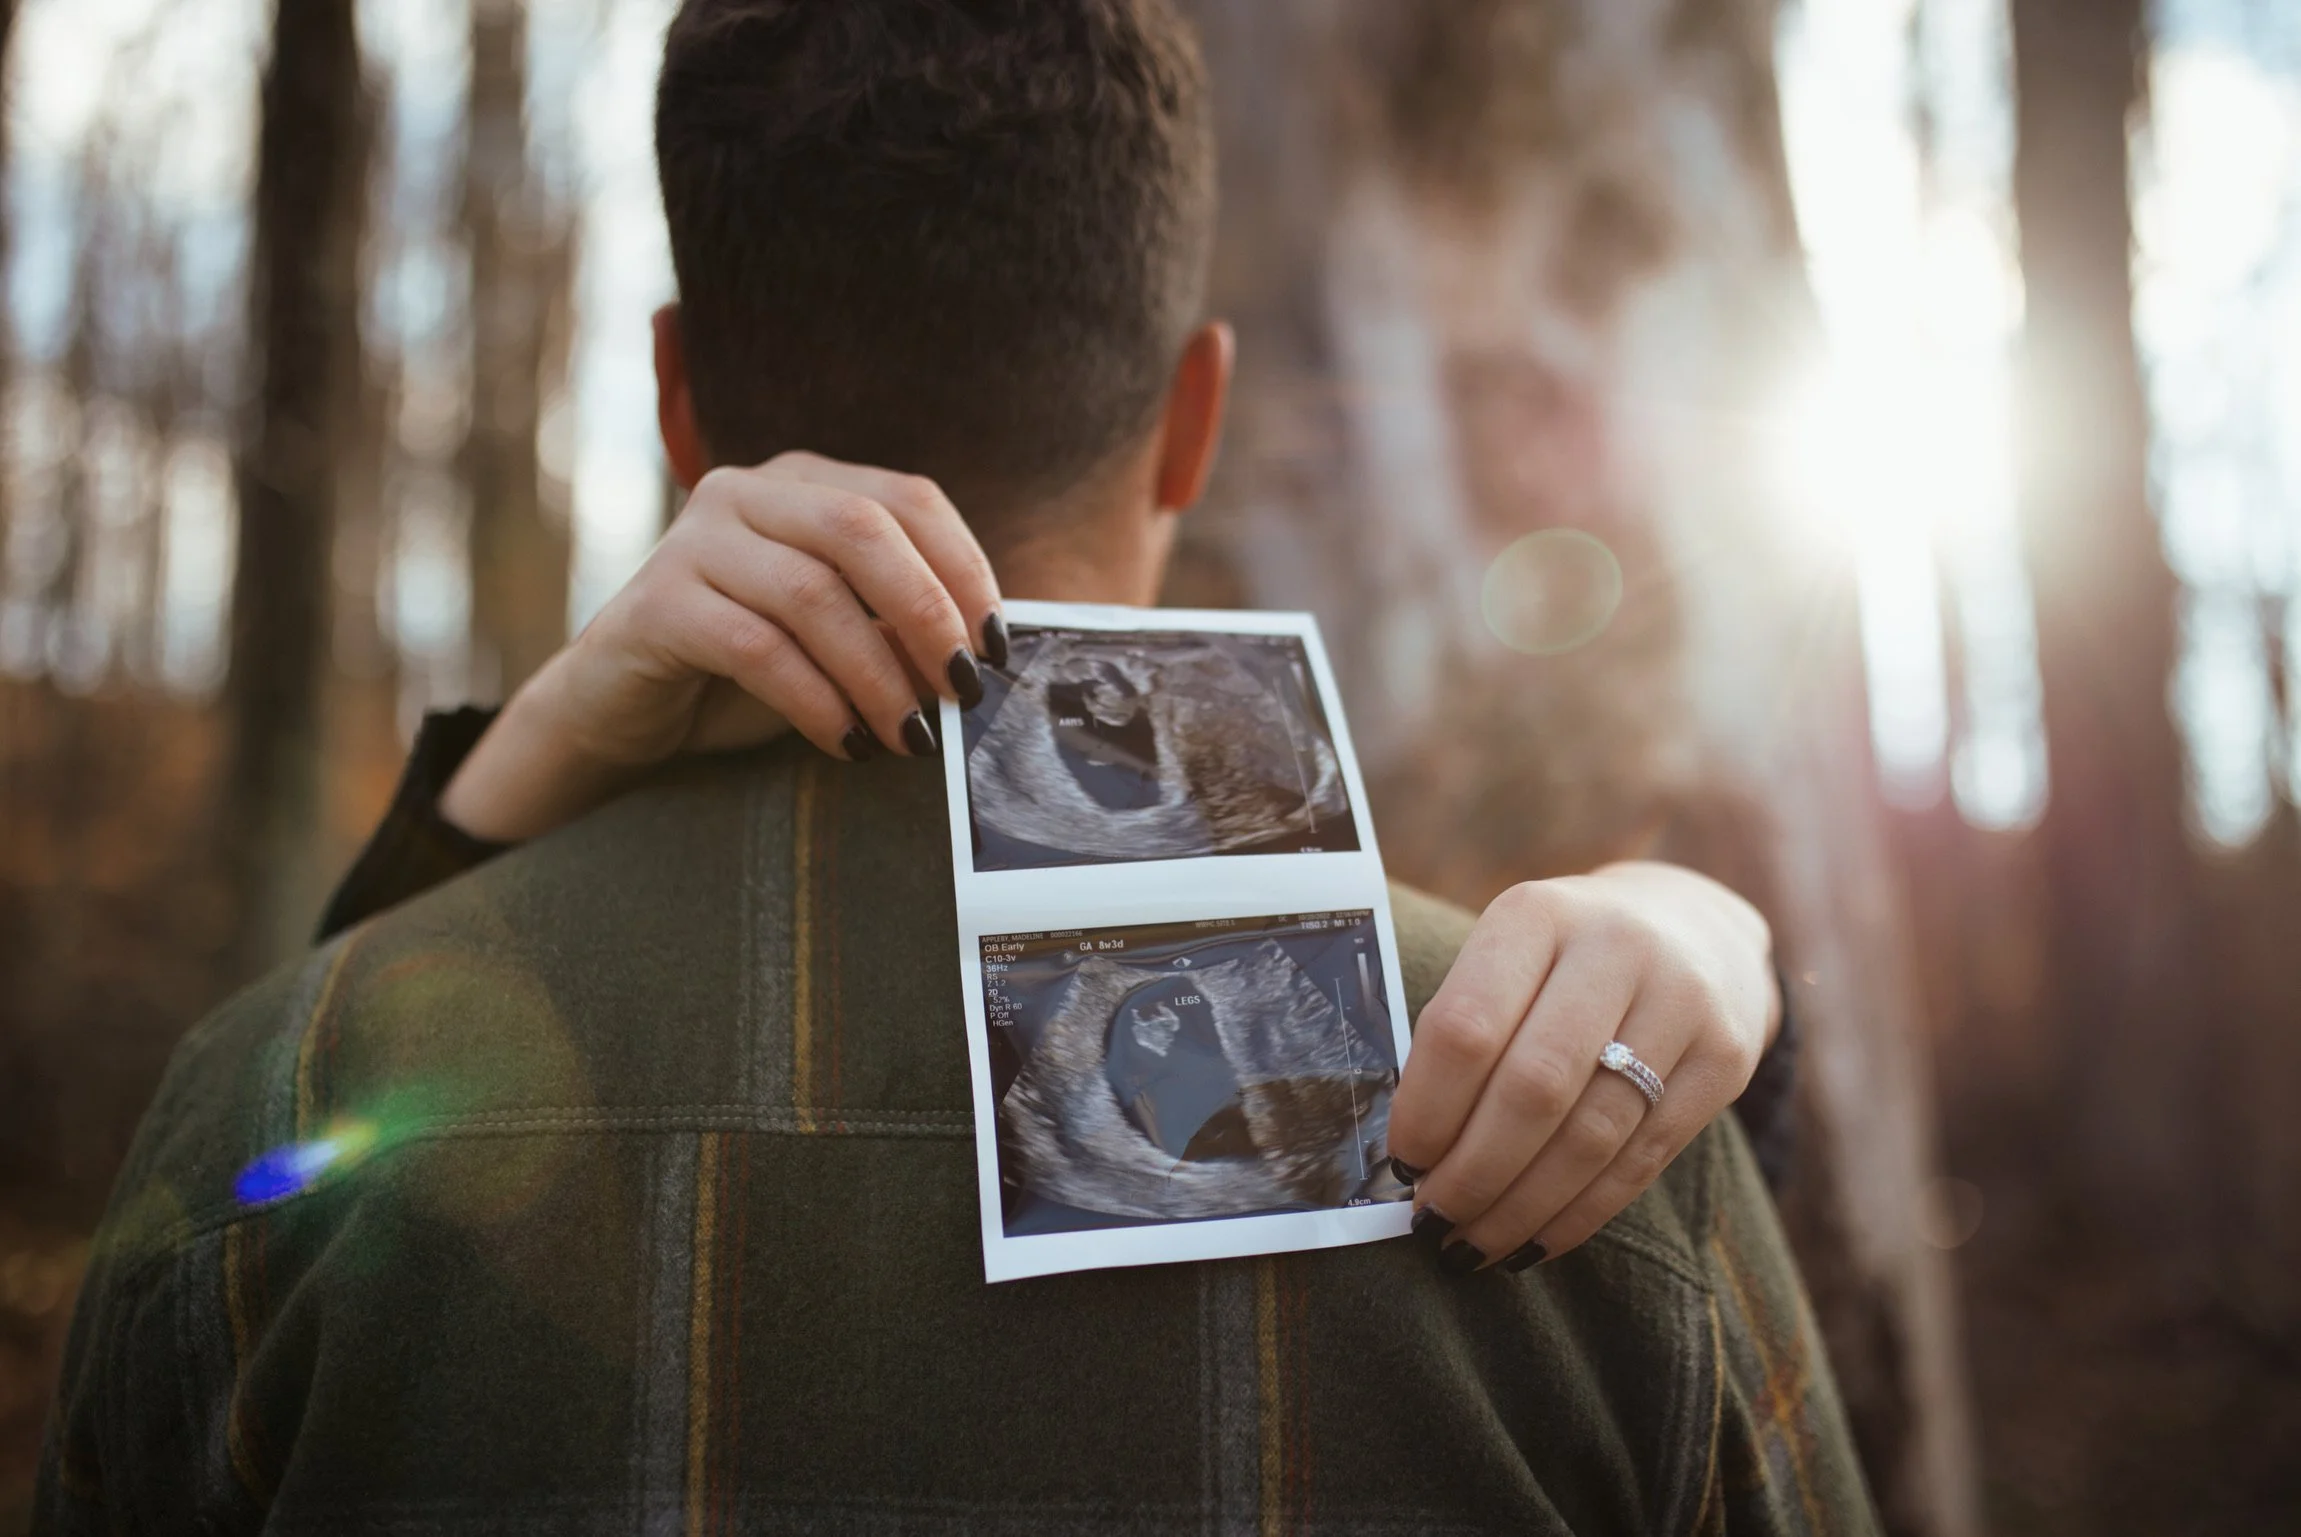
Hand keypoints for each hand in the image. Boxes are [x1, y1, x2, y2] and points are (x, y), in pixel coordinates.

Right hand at [441, 451, 1003, 841]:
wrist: (626, 711)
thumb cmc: (746, 673)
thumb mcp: (840, 640)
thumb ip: (899, 627)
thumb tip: (983, 655)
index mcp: (805, 482)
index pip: (909, 499)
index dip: (965, 568)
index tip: (996, 646)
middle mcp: (747, 492)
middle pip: (862, 530)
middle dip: (926, 614)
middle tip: (962, 689)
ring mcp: (694, 540)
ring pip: (811, 593)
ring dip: (876, 674)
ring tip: (912, 736)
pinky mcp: (656, 604)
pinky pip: (755, 646)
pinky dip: (816, 701)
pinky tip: (848, 744)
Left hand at [1385, 862, 1779, 1271]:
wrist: (1693, 928)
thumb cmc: (1563, 959)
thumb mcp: (1511, 954)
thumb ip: (1464, 1032)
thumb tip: (1411, 1153)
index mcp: (1538, 914)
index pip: (1468, 1026)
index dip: (1429, 1108)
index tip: (1401, 1161)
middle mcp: (1617, 947)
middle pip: (1534, 1088)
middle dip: (1473, 1171)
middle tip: (1432, 1217)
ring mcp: (1683, 1002)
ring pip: (1590, 1135)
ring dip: (1520, 1206)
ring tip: (1471, 1245)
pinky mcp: (1726, 1059)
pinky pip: (1642, 1160)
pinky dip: (1578, 1214)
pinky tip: (1533, 1241)